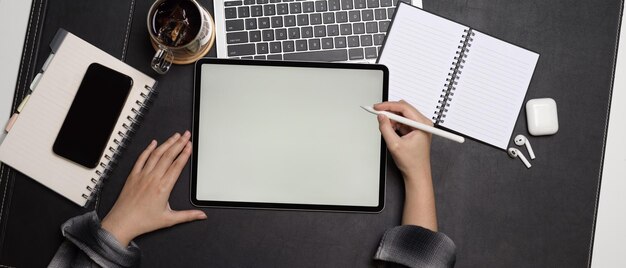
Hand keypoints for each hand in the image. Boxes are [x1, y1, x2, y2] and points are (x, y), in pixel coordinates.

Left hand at [101, 131, 205, 246]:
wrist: (123, 222)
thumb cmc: (143, 221)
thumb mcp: (169, 219)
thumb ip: (188, 215)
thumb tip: (201, 215)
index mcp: (163, 187)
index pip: (177, 166)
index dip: (185, 153)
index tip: (190, 146)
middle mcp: (153, 178)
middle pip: (169, 156)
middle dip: (179, 143)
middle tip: (186, 135)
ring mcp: (142, 175)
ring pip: (156, 154)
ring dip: (166, 143)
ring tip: (174, 136)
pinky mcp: (133, 176)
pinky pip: (141, 158)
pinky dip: (148, 149)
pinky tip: (153, 143)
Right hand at [375, 100, 436, 229]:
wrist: (416, 174)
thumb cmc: (411, 162)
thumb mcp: (395, 145)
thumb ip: (386, 128)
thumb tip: (381, 117)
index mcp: (422, 124)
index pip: (404, 108)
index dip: (388, 106)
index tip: (377, 107)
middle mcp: (423, 123)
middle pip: (403, 108)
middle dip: (389, 111)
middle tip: (377, 113)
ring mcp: (419, 126)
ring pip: (402, 115)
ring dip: (391, 119)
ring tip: (386, 128)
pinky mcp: (414, 129)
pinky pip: (402, 121)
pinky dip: (394, 124)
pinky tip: (390, 131)